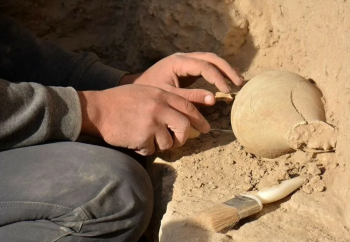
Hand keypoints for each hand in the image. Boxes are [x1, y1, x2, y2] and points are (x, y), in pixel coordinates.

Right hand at [78, 84, 209, 154]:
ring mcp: (152, 122)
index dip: (199, 119)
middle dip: (183, 137)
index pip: (188, 107)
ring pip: (169, 142)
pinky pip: (152, 149)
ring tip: (146, 138)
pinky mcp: (143, 137)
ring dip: (160, 144)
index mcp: (161, 94)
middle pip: (184, 127)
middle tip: (178, 141)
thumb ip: (164, 101)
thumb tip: (182, 116)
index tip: (206, 128)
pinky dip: (145, 148)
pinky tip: (134, 140)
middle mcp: (159, 107)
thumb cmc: (119, 101)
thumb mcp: (145, 93)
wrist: (97, 109)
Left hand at [119, 52, 242, 105]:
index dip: (217, 77)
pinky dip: (217, 73)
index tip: (226, 90)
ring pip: (210, 60)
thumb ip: (191, 97)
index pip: (204, 66)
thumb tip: (214, 99)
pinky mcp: (187, 68)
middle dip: (227, 69)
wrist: (137, 87)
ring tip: (237, 81)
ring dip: (225, 70)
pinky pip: (206, 66)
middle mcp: (183, 58)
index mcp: (178, 62)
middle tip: (239, 83)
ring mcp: (186, 61)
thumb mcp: (169, 95)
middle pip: (211, 58)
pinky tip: (225, 82)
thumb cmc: (150, 91)